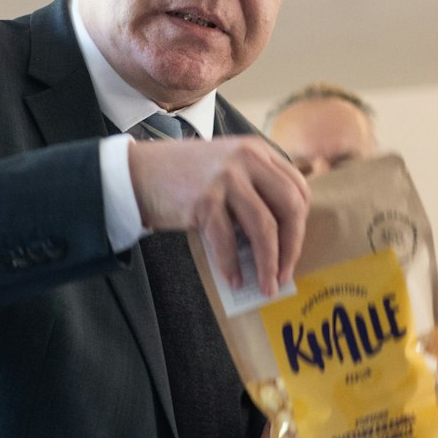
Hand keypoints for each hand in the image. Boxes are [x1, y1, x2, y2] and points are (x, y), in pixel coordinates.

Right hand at [129, 134, 308, 293]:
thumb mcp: (226, 167)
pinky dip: (232, 265)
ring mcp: (226, 179)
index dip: (300, 223)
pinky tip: (234, 279)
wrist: (136, 173)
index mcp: (257, 151)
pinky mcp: (204, 200)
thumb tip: (277, 238)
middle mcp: (246, 160)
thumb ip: (253, 187)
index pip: (297, 188)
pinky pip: (227, 240)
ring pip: (264, 227)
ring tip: (266, 285)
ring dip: (268, 263)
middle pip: (289, 207)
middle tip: (286, 273)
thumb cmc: (181, 177)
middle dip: (292, 246)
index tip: (293, 247)